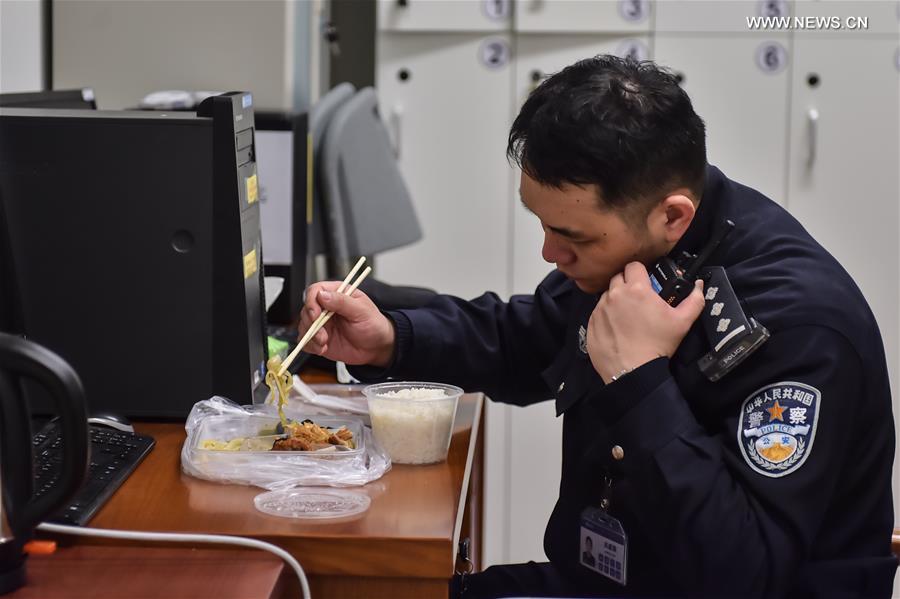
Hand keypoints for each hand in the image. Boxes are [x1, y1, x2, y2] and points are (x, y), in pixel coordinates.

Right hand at [298, 282, 395, 366]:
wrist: (377, 347)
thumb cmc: (373, 325)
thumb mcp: (362, 311)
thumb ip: (342, 302)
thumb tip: (323, 295)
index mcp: (337, 294)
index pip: (315, 291)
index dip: (311, 302)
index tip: (316, 314)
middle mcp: (326, 307)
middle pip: (306, 309)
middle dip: (311, 324)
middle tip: (322, 335)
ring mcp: (321, 324)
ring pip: (303, 326)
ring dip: (311, 336)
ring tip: (324, 343)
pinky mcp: (319, 339)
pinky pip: (306, 341)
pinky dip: (311, 346)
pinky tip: (323, 349)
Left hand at [586, 262, 704, 383]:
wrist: (633, 371)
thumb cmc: (658, 344)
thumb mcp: (683, 322)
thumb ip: (694, 300)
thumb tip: (699, 286)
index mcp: (637, 289)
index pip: (634, 266)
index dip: (641, 272)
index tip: (646, 282)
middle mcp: (615, 295)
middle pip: (618, 277)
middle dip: (628, 284)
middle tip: (638, 299)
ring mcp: (600, 309)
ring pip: (607, 295)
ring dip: (616, 299)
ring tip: (627, 315)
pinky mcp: (590, 323)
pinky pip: (597, 312)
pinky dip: (606, 315)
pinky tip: (617, 328)